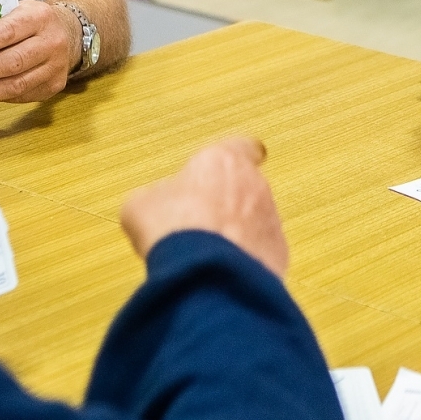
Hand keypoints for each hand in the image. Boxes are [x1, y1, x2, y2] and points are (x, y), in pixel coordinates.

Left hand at [0, 0, 77, 110]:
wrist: (65, 33)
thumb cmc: (28, 22)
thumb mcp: (13, 11)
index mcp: (39, 16)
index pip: (7, 32)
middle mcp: (52, 41)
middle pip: (13, 62)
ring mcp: (56, 65)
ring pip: (17, 84)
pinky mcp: (54, 85)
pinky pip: (23, 95)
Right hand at [120, 137, 288, 276]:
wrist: (203, 271)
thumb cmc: (173, 227)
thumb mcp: (142, 204)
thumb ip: (157, 196)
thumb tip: (155, 206)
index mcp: (223, 160)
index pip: (239, 146)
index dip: (229, 159)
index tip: (221, 168)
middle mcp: (255, 184)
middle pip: (246, 187)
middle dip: (226, 203)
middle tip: (198, 222)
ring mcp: (270, 219)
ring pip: (256, 220)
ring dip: (236, 232)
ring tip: (204, 253)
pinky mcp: (278, 253)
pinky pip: (262, 251)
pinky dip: (245, 260)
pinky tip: (220, 272)